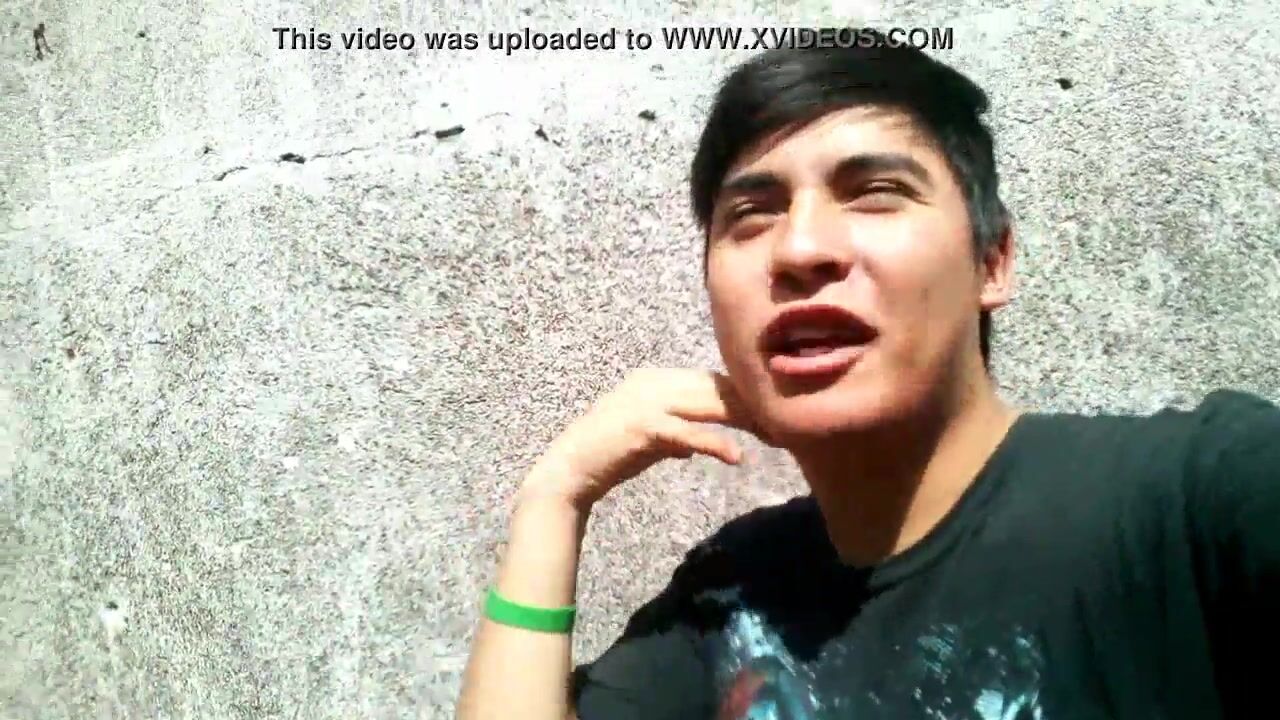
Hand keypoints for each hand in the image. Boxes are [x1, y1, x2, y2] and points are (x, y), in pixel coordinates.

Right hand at [518, 368, 769, 510]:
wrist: (570, 471)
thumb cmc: (609, 457)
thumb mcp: (650, 440)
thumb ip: (676, 435)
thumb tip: (699, 445)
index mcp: (655, 379)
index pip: (710, 381)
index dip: (743, 396)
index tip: (772, 414)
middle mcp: (653, 382)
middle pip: (715, 388)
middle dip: (752, 405)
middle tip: (784, 425)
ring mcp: (647, 401)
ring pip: (708, 404)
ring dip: (744, 419)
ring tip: (774, 435)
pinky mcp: (643, 427)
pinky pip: (688, 433)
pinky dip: (714, 444)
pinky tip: (735, 458)